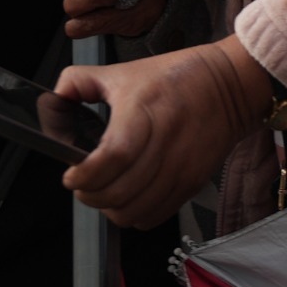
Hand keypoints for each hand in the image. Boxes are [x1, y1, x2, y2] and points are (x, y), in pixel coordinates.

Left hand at [58, 37, 269, 229]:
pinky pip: (156, 216)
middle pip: (117, 193)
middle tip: (84, 183)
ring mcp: (182, 167)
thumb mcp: (124, 70)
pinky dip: (136, 214)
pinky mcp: (194, 182)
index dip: (83, 176)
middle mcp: (166, 144)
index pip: (110, 160)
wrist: (234, 84)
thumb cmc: (179, 77)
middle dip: (89, 194)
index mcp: (144, 113)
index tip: (71, 173)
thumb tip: (53, 101)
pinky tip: (131, 197)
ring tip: (107, 191)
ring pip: (133, 212)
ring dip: (111, 208)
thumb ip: (79, 82)